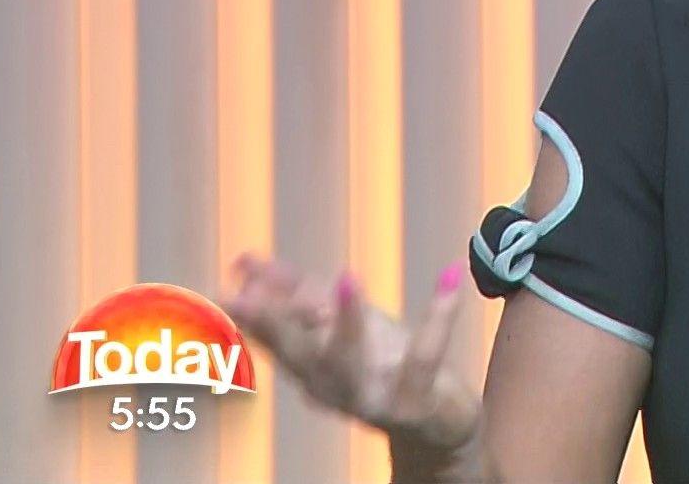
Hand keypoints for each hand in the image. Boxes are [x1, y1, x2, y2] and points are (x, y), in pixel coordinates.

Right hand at [220, 254, 480, 453]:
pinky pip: (424, 356)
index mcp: (311, 367)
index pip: (276, 333)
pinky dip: (438, 315)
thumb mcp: (343, 325)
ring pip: (351, 362)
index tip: (238, 270)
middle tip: (250, 292)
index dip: (255, 304)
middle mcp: (332, 386)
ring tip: (346, 277)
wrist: (436, 422)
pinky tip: (450, 275)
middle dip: (275, 322)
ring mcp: (372, 397)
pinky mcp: (414, 400)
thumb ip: (300, 296)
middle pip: (299, 353)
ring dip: (348, 320)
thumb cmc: (384, 365)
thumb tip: (248, 264)